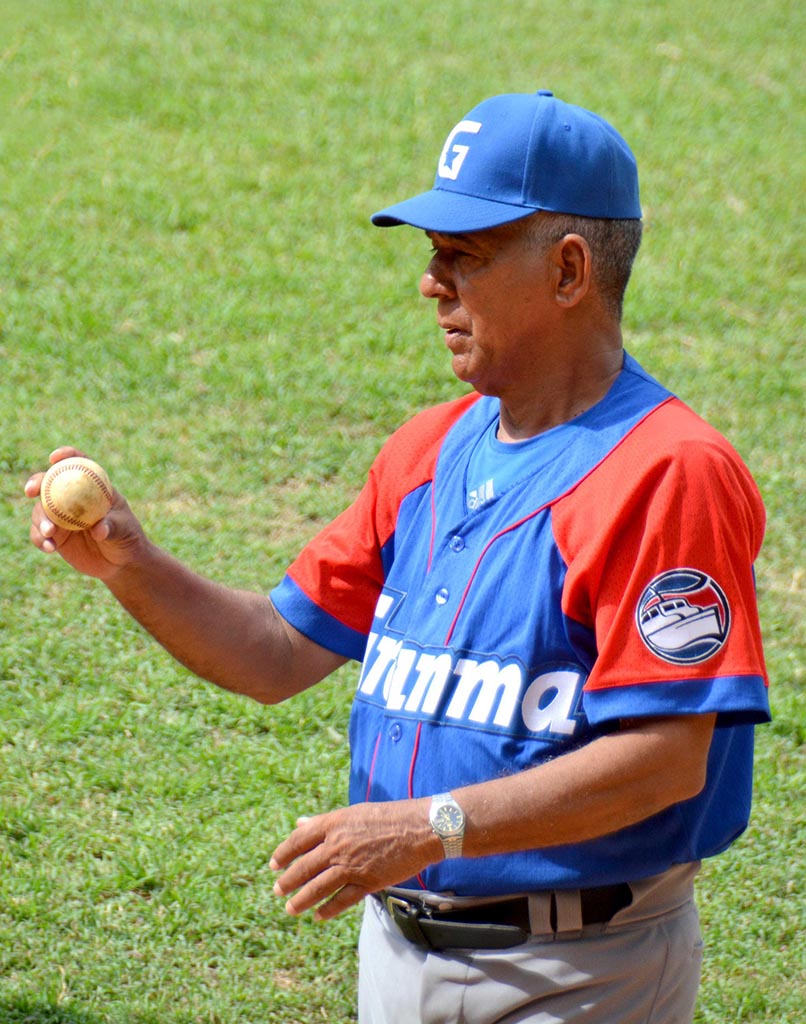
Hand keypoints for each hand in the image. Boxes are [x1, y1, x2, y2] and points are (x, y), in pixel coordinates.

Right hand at [25, 446, 147, 581]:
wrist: (121, 563)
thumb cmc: (128, 539)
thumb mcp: (125, 530)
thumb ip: (112, 527)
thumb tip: (99, 529)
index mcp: (92, 487)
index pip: (79, 464)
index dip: (66, 456)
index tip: (54, 459)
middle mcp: (72, 498)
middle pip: (49, 483)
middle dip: (36, 482)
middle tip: (31, 491)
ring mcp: (61, 517)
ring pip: (40, 511)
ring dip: (40, 519)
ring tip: (49, 532)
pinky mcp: (55, 536)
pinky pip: (39, 534)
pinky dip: (40, 539)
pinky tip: (50, 548)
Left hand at [270, 799, 441, 919]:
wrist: (421, 828)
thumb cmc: (388, 817)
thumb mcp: (353, 813)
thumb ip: (325, 822)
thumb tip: (300, 823)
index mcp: (334, 823)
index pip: (298, 840)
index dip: (283, 854)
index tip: (273, 865)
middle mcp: (338, 844)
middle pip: (304, 867)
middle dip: (287, 881)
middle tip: (277, 890)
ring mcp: (352, 865)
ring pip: (317, 887)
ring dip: (301, 900)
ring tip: (291, 908)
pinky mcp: (367, 882)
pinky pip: (341, 900)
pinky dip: (327, 909)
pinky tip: (318, 915)